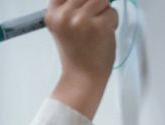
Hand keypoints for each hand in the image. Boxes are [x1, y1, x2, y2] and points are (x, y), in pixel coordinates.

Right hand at [45, 0, 118, 118]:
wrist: (82, 77)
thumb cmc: (77, 53)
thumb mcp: (64, 26)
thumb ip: (71, 7)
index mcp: (52, 14)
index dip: (80, 0)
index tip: (84, 5)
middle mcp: (64, 15)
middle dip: (95, 4)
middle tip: (91, 21)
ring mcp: (81, 20)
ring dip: (104, 12)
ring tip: (96, 29)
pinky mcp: (98, 26)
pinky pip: (112, 12)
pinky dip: (112, 23)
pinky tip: (102, 36)